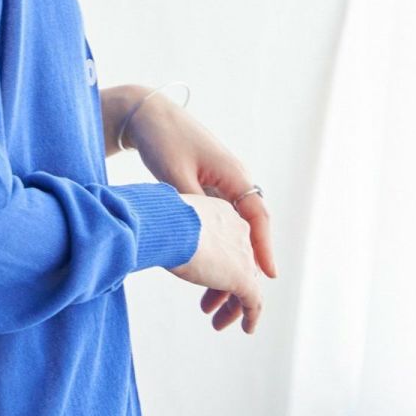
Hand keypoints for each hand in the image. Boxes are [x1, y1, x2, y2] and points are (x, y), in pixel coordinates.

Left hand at [123, 92, 276, 332]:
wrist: (147, 114)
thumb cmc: (162, 140)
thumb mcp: (175, 175)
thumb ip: (191, 205)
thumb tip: (199, 237)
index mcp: (234, 175)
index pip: (257, 217)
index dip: (264, 248)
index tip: (268, 277)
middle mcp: (233, 180)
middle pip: (248, 230)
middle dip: (245, 266)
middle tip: (239, 300)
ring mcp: (220, 184)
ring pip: (232, 230)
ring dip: (226, 260)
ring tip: (211, 296)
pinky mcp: (205, 187)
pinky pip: (218, 223)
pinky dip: (214, 246)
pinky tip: (202, 271)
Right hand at [166, 194, 263, 333]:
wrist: (168, 225)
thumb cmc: (158, 220)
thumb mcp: (168, 224)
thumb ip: (172, 233)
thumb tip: (154, 238)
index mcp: (222, 215)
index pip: (227, 243)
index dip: (217, 263)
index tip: (204, 277)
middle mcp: (238, 232)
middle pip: (237, 264)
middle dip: (222, 287)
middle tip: (207, 304)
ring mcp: (243, 256)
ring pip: (246, 285)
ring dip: (232, 306)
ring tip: (217, 322)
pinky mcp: (243, 278)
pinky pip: (253, 302)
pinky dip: (251, 317)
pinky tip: (247, 329)